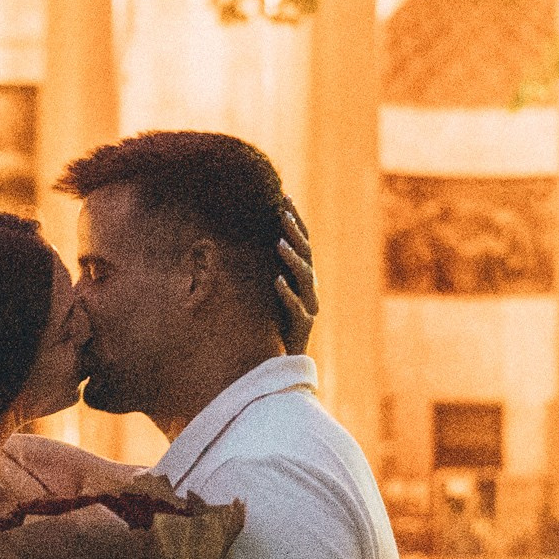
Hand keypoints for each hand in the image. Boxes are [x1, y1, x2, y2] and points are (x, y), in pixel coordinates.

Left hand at [276, 200, 317, 354]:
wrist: (286, 360)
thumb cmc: (276, 323)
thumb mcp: (271, 291)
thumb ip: (268, 267)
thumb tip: (248, 236)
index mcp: (303, 277)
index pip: (303, 242)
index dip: (296, 220)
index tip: (285, 197)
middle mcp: (310, 288)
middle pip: (306, 254)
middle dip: (295, 232)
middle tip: (283, 213)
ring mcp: (309, 306)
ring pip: (305, 277)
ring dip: (292, 259)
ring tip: (279, 243)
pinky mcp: (303, 326)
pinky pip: (297, 307)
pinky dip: (288, 293)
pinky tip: (277, 281)